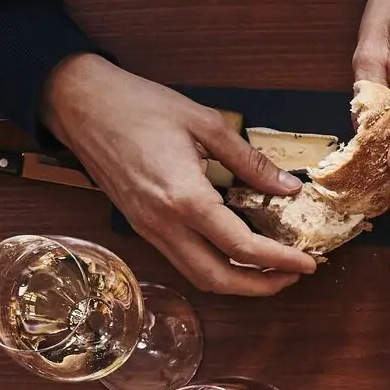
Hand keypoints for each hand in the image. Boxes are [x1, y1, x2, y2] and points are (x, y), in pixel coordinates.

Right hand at [38, 54, 316, 295]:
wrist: (79, 102)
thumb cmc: (137, 105)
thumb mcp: (205, 122)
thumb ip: (250, 161)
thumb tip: (288, 187)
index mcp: (184, 197)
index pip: (242, 247)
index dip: (281, 260)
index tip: (310, 262)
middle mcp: (164, 223)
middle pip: (219, 279)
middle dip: (262, 287)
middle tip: (294, 275)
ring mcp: (148, 230)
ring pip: (198, 277)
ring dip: (238, 283)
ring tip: (272, 270)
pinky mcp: (141, 227)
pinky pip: (182, 262)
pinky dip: (215, 268)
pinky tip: (237, 253)